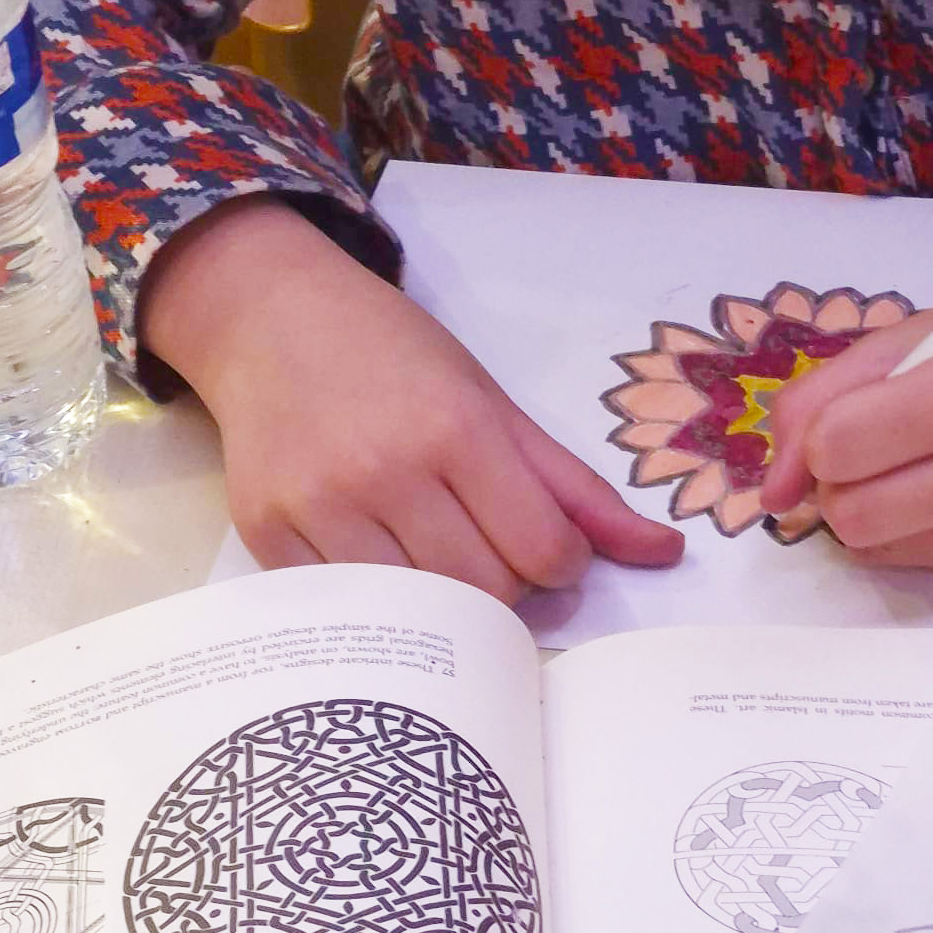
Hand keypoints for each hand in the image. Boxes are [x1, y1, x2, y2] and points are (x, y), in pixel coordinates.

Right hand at [139, 197, 683, 602]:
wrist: (266, 320)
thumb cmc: (395, 358)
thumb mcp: (494, 406)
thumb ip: (577, 488)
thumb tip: (666, 552)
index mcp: (456, 430)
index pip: (544, 551)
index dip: (561, 562)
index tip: (543, 542)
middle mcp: (386, 470)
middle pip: (486, 592)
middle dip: (508, 586)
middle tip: (489, 548)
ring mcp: (320, 507)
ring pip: (422, 613)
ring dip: (447, 602)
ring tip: (437, 553)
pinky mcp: (267, 535)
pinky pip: (353, 612)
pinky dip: (382, 604)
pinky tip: (380, 555)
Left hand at [760, 277, 932, 582]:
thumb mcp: (921, 331)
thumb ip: (827, 394)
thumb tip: (773, 488)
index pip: (837, 448)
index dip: (823, 435)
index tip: (852, 414)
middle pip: (847, 515)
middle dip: (839, 481)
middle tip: (878, 444)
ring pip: (872, 549)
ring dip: (870, 509)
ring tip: (920, 462)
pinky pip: (915, 564)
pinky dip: (911, 530)